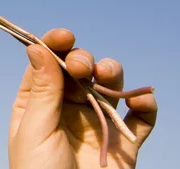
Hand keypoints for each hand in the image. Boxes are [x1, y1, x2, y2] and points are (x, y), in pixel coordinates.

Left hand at [8, 29, 157, 168]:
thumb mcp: (34, 130)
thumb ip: (42, 90)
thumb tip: (37, 46)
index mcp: (37, 104)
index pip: (46, 65)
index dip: (54, 46)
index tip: (64, 35)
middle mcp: (67, 109)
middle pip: (78, 70)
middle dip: (82, 60)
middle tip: (82, 67)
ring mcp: (96, 123)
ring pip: (109, 86)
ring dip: (111, 74)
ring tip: (106, 76)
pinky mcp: (123, 143)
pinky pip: (140, 119)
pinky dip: (145, 106)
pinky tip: (140, 102)